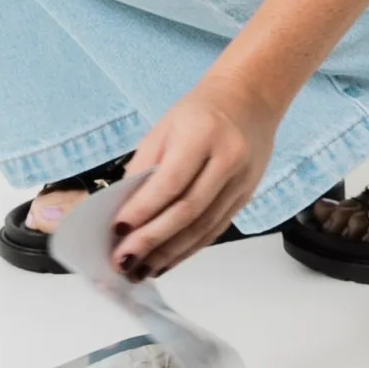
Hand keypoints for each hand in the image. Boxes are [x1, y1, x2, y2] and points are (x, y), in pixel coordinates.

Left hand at [110, 78, 279, 275]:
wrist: (249, 99)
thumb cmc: (201, 112)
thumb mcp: (164, 128)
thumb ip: (144, 167)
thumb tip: (123, 210)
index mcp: (203, 134)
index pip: (170, 181)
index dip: (143, 209)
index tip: (118, 229)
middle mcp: (228, 158)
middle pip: (188, 210)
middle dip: (152, 240)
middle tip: (125, 259)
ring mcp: (242, 181)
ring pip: (203, 227)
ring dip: (170, 253)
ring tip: (142, 268)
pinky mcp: (246, 197)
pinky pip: (215, 229)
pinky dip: (189, 249)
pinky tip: (168, 260)